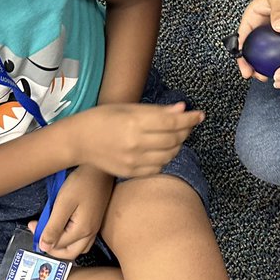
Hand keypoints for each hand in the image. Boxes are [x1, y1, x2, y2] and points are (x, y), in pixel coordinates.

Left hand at [31, 165, 113, 259]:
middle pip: (69, 253)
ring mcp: (95, 228)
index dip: (42, 238)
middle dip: (52, 248)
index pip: (58, 245)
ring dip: (63, 245)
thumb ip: (53, 227)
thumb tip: (44, 246)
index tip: (32, 224)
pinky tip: (65, 228)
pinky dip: (71, 239)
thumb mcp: (63, 204)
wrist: (99, 169)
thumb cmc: (81, 183)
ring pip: (77, 248)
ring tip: (51, 233)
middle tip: (40, 233)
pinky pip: (83, 239)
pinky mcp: (96, 221)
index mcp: (82, 230)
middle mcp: (91, 233)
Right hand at [75, 102, 202, 177]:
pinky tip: (159, 149)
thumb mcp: (129, 108)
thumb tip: (182, 109)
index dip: (190, 119)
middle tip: (186, 124)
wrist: (79, 140)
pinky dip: (164, 158)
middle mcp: (135, 143)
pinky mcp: (130, 172)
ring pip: (169, 155)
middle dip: (185, 131)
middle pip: (174, 140)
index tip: (200, 115)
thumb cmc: (103, 118)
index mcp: (134, 122)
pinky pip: (158, 167)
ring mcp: (133, 160)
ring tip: (173, 136)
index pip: (172, 123)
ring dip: (177, 145)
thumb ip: (157, 111)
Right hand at [236, 0, 279, 78]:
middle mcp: (262, 27)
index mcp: (252, 19)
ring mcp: (276, 31)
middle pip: (256, 51)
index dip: (242, 58)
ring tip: (278, 76)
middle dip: (256, 66)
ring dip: (273, 64)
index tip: (246, 71)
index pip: (242, 41)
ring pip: (271, 52)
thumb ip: (279, 11)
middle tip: (263, 78)